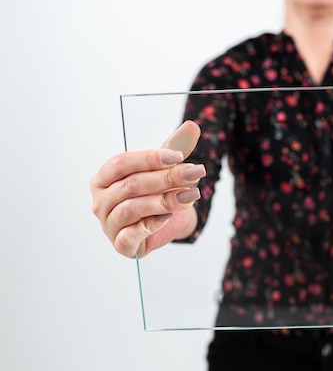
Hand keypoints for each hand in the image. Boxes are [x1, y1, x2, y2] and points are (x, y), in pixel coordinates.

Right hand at [90, 120, 204, 257]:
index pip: (122, 163)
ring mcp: (108, 224)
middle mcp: (100, 200)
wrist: (165, 225)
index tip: (179, 156)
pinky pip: (131, 234)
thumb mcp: (166, 168)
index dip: (150, 158)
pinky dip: (151, 224)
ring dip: (164, 200)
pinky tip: (169, 216)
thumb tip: (192, 125)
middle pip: (131, 185)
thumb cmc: (158, 192)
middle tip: (195, 174)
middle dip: (166, 179)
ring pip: (132, 208)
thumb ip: (176, 147)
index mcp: (104, 177)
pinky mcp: (120, 245)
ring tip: (190, 195)